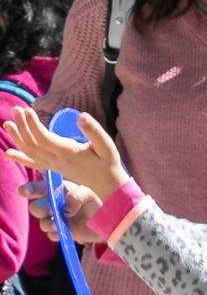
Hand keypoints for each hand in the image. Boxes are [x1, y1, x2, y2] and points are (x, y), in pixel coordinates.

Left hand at [3, 109, 130, 201]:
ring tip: (8, 123)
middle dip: (22, 126)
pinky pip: (33, 163)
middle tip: (16, 109)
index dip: (33, 125)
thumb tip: (80, 116)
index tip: (27, 110)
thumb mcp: (107, 146)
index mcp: (69, 154)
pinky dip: (20, 157)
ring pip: (30, 152)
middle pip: (33, 144)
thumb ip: (94, 131)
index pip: (44, 139)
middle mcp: (57, 161)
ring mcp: (54, 165)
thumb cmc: (108, 163)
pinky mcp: (53, 168)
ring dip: (17, 138)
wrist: (108, 185)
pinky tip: (8, 153)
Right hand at [20, 179, 102, 243]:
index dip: (28, 190)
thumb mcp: (88, 195)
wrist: (105, 222)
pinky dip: (56, 234)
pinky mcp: (59, 232)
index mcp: (56, 191)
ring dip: (48, 224)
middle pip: (35, 207)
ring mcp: (54, 219)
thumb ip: (77, 195)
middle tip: (51, 210)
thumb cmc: (94, 203)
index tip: (24, 192)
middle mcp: (51, 205)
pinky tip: (63, 232)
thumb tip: (65, 207)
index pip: (37, 189)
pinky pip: (51, 235)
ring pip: (42, 223)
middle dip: (40, 209)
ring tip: (58, 224)